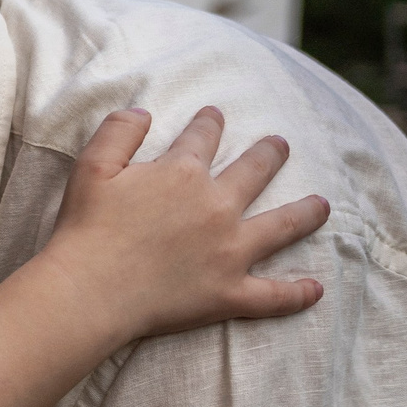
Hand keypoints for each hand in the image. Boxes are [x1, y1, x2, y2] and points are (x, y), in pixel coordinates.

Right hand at [49, 106, 330, 339]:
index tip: (215, 115)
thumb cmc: (85, 229)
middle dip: (269, 154)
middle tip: (280, 145)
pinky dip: (297, 294)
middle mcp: (216, 207)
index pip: (204, 138)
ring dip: (305, 213)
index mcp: (182, 173)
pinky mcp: (228, 293)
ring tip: (322, 206)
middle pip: (254, 172)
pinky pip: (273, 295)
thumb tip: (143, 111)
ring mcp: (229, 251)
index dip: (210, 123)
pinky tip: (316, 289)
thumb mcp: (91, 166)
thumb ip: (119, 131)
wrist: (89, 291)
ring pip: (282, 226)